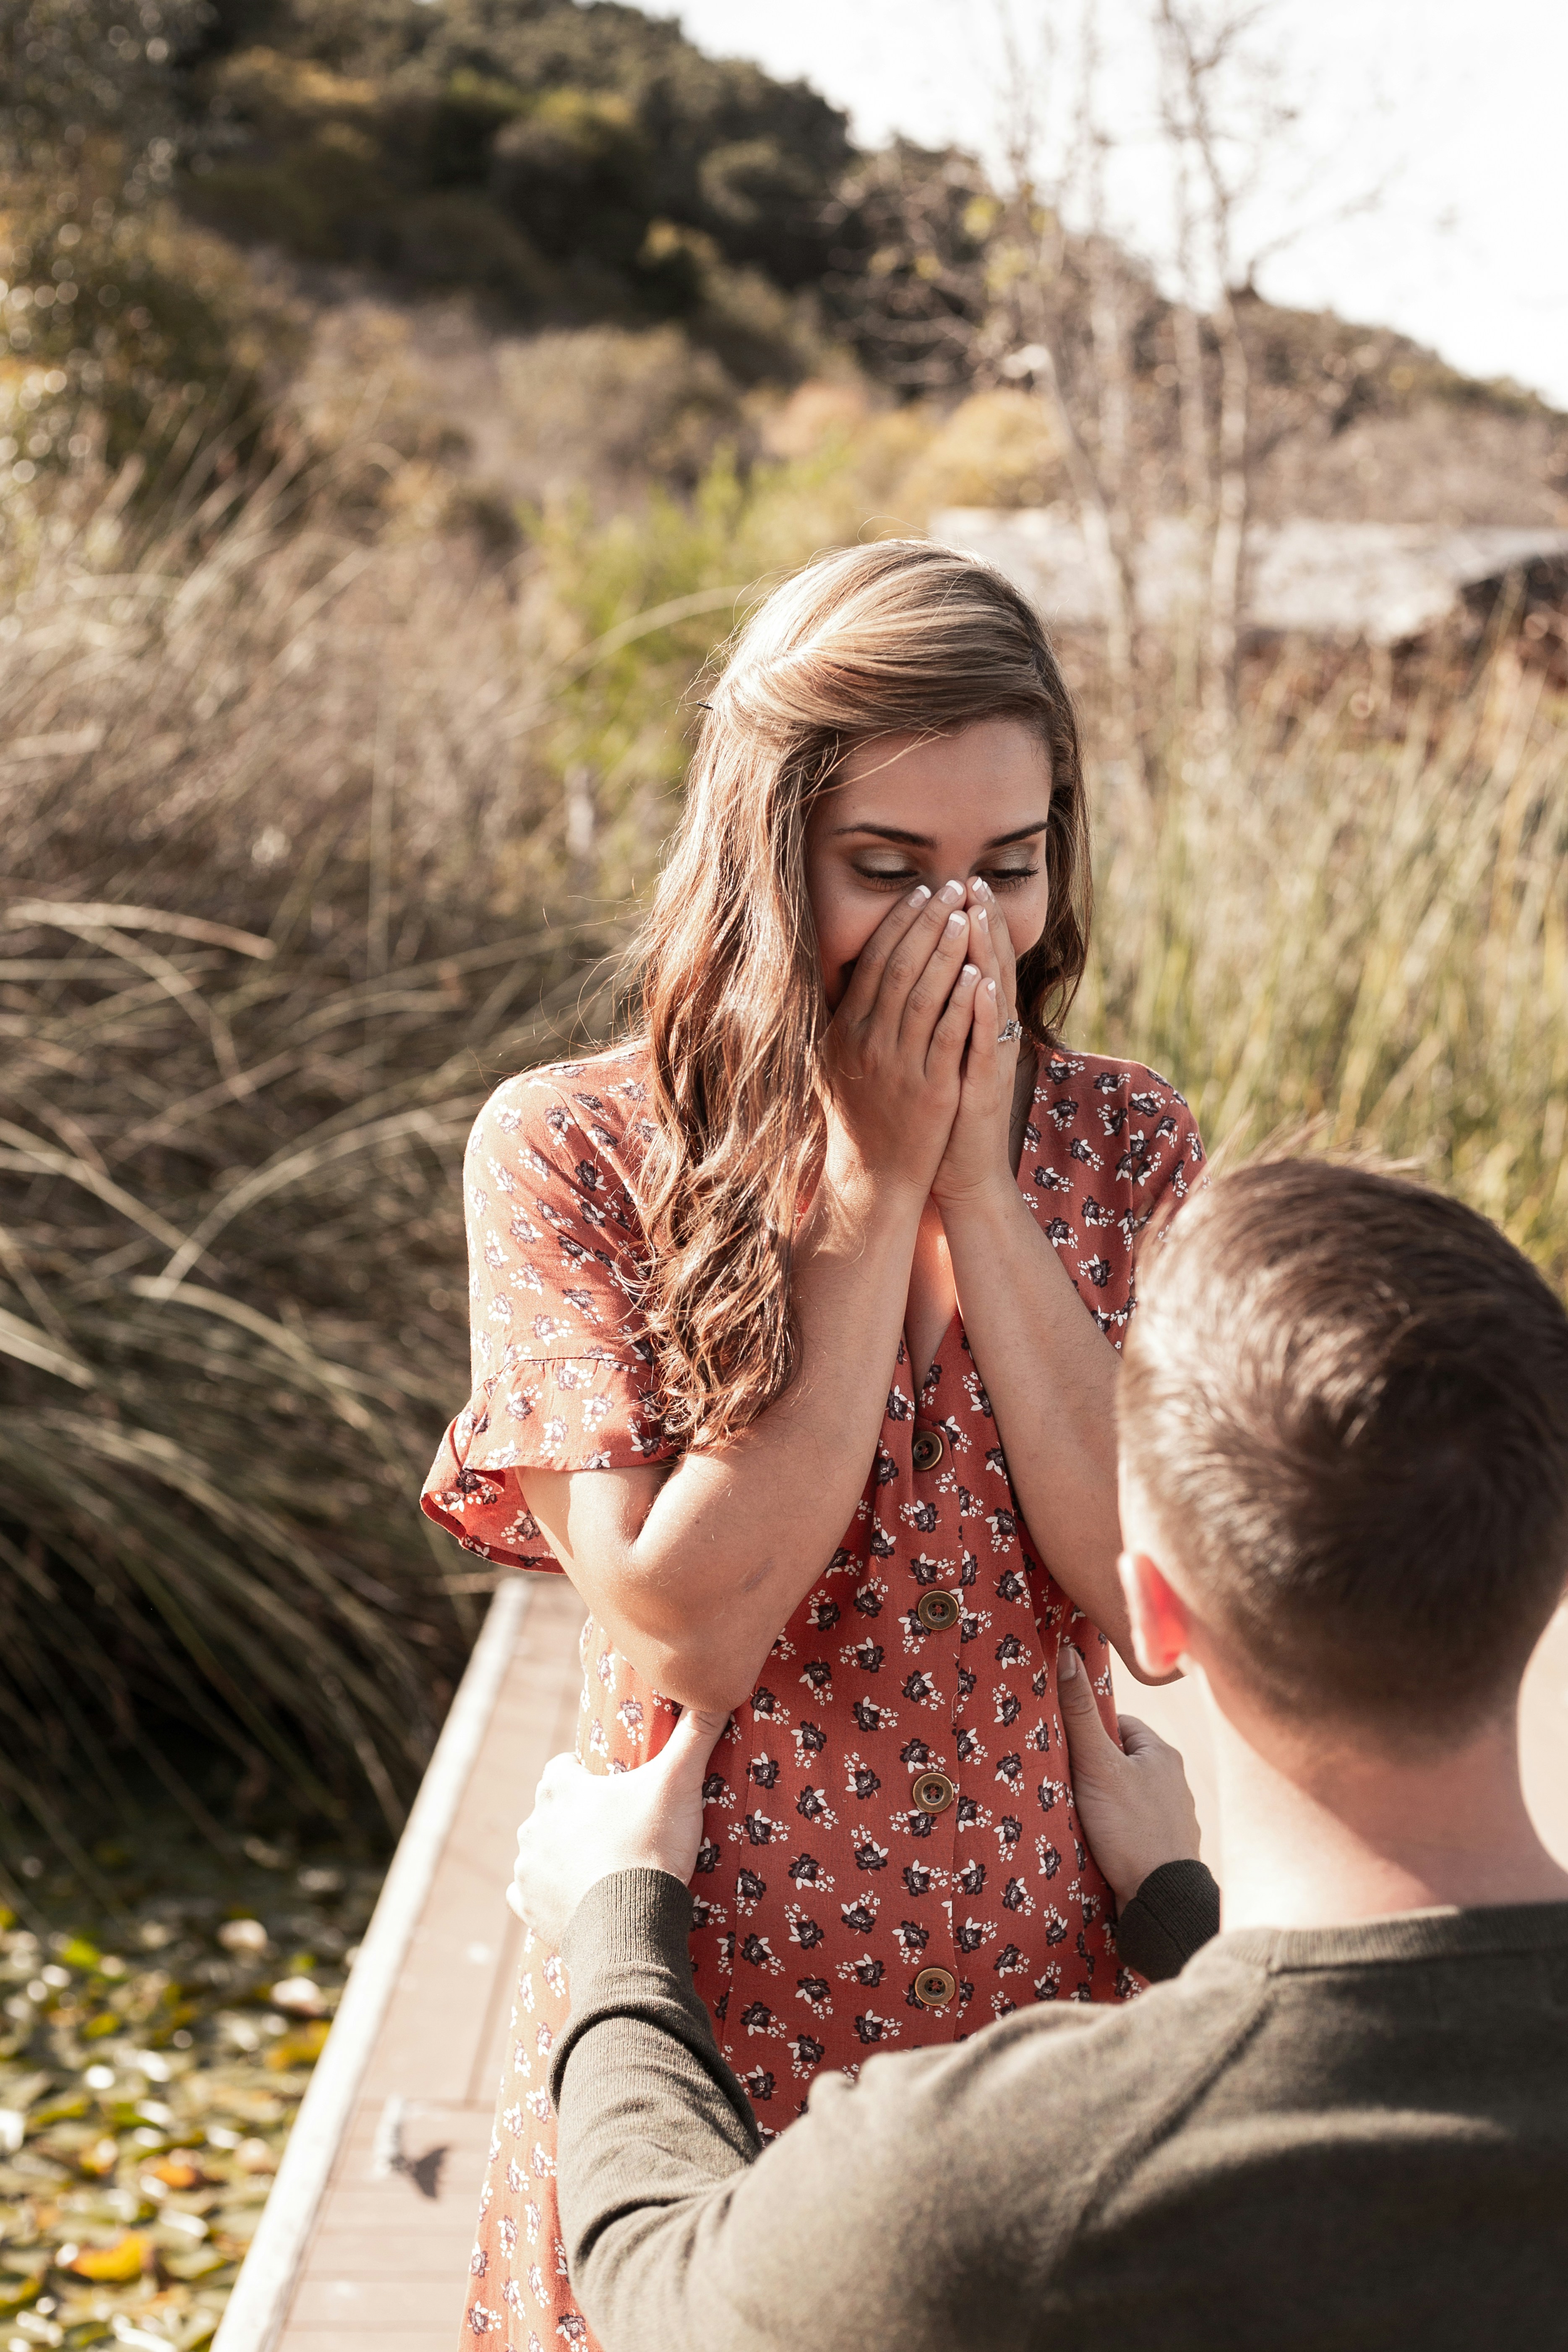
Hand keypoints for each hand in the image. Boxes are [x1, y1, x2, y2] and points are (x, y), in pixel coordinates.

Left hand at [506, 1706, 729, 1948]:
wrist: (630, 1926)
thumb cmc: (650, 1847)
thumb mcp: (678, 1784)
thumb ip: (696, 1735)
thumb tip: (718, 1689)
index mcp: (560, 1789)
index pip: (561, 1767)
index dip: (585, 1776)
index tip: (611, 1790)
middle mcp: (533, 1824)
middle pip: (551, 1809)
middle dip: (575, 1817)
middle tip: (615, 1832)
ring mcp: (526, 1868)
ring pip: (539, 1851)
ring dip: (562, 1855)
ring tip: (601, 1869)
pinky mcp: (526, 1906)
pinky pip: (528, 1893)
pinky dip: (548, 1894)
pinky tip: (578, 1899)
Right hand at [822, 877, 982, 1197]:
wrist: (872, 1177)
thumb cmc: (857, 1116)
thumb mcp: (835, 1061)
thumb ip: (843, 1017)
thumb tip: (845, 970)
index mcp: (846, 1029)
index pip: (873, 961)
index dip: (898, 923)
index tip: (921, 892)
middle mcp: (869, 1042)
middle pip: (900, 967)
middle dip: (928, 922)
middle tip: (952, 887)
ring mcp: (899, 1065)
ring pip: (925, 994)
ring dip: (947, 950)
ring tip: (967, 915)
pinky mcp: (930, 1090)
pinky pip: (949, 1036)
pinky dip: (963, 1002)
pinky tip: (978, 974)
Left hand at [930, 878, 1021, 1208]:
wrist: (960, 1174)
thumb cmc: (945, 1115)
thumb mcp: (940, 1056)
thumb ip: (939, 1017)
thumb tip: (924, 976)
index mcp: (977, 1026)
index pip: (977, 963)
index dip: (972, 923)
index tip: (961, 883)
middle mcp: (989, 1037)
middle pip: (990, 968)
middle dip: (982, 924)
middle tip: (973, 881)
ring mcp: (988, 1061)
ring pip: (991, 998)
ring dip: (986, 955)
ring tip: (978, 913)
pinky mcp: (981, 1088)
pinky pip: (983, 1044)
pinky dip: (981, 1012)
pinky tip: (978, 982)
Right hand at [1057, 1642, 1200, 1912]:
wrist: (1162, 1902)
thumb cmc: (1132, 1829)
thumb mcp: (1097, 1765)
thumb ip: (1079, 1714)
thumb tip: (1066, 1654)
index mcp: (1162, 1755)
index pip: (1118, 1726)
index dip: (1088, 1734)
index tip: (1065, 1749)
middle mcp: (1174, 1783)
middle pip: (1120, 1762)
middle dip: (1093, 1771)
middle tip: (1065, 1784)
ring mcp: (1172, 1818)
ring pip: (1126, 1797)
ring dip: (1103, 1804)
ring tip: (1079, 1817)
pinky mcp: (1164, 1849)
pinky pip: (1132, 1827)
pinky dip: (1115, 1832)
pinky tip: (1099, 1844)